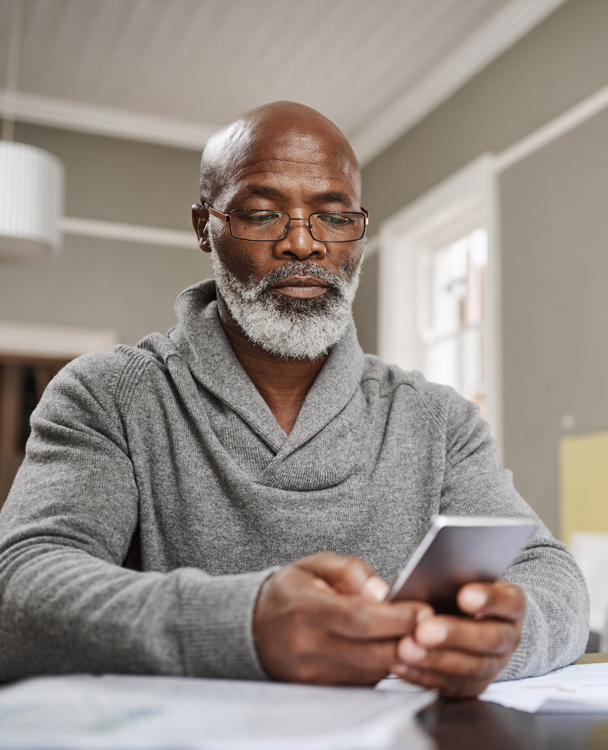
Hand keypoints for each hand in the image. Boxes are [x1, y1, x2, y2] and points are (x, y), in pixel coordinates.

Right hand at [253, 552, 432, 684]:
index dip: (395, 618)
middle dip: (408, 641)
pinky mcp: (319, 691)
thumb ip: (350, 571)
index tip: (424, 611)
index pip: (358, 618)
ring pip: (370, 671)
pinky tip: (394, 649)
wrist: (254, 626)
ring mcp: (311, 675)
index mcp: (305, 609)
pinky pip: (361, 683)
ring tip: (419, 636)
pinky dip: (382, 667)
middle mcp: (306, 647)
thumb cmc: (291, 591)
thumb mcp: (315, 565)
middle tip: (435, 628)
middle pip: (369, 652)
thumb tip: (383, 592)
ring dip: (399, 656)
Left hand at [391, 580, 524, 697]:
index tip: (465, 596)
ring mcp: (495, 665)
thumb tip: (431, 574)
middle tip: (425, 630)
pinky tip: (400, 664)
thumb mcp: (464, 577)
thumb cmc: (461, 590)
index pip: (509, 602)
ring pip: (472, 668)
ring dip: (436, 660)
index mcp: (511, 605)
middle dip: (455, 635)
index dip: (489, 600)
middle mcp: (508, 637)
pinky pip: (451, 686)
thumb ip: (454, 576)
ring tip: (407, 648)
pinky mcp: (473, 685)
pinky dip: (423, 675)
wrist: (469, 618)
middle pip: (490, 639)